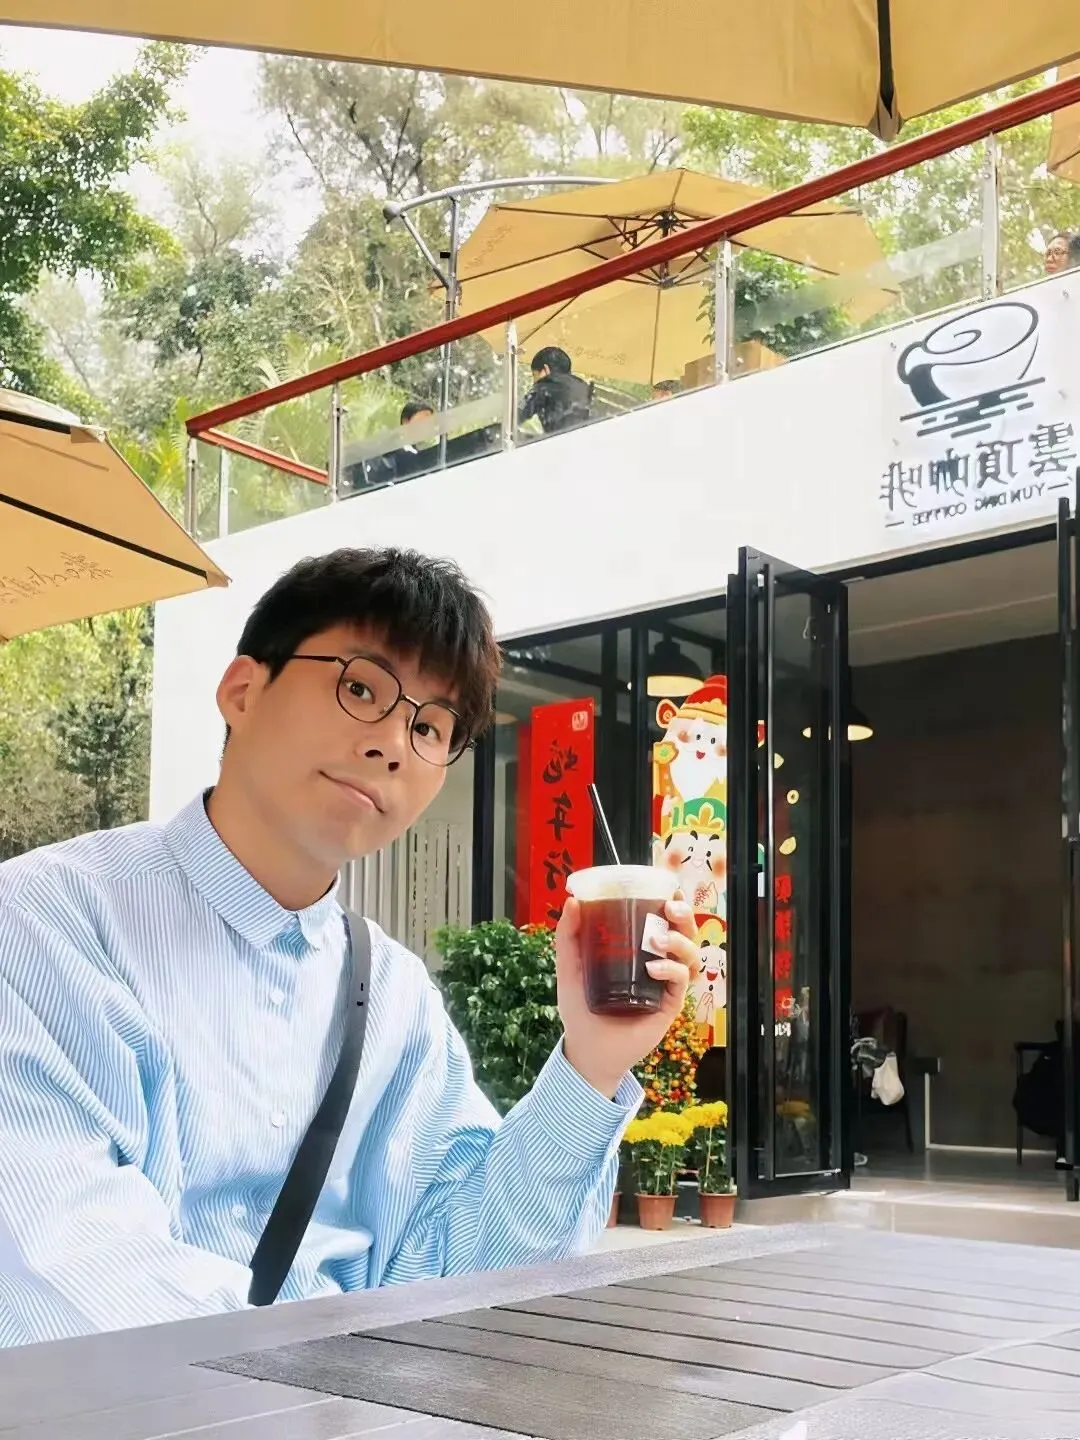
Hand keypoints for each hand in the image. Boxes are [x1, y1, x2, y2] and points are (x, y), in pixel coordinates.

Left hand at [556, 895, 701, 1098]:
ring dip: (681, 941)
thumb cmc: (579, 1007)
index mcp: (638, 949)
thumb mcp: (570, 966)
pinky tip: (655, 969)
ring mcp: (665, 984)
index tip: (670, 888)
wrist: (585, 1048)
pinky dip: (672, 970)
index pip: (662, 920)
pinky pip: (682, 981)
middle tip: (671, 908)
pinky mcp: (669, 1005)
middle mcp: (657, 963)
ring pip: (691, 954)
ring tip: (660, 940)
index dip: (673, 902)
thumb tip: (573, 901)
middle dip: (684, 916)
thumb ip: (568, 935)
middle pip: (685, 933)